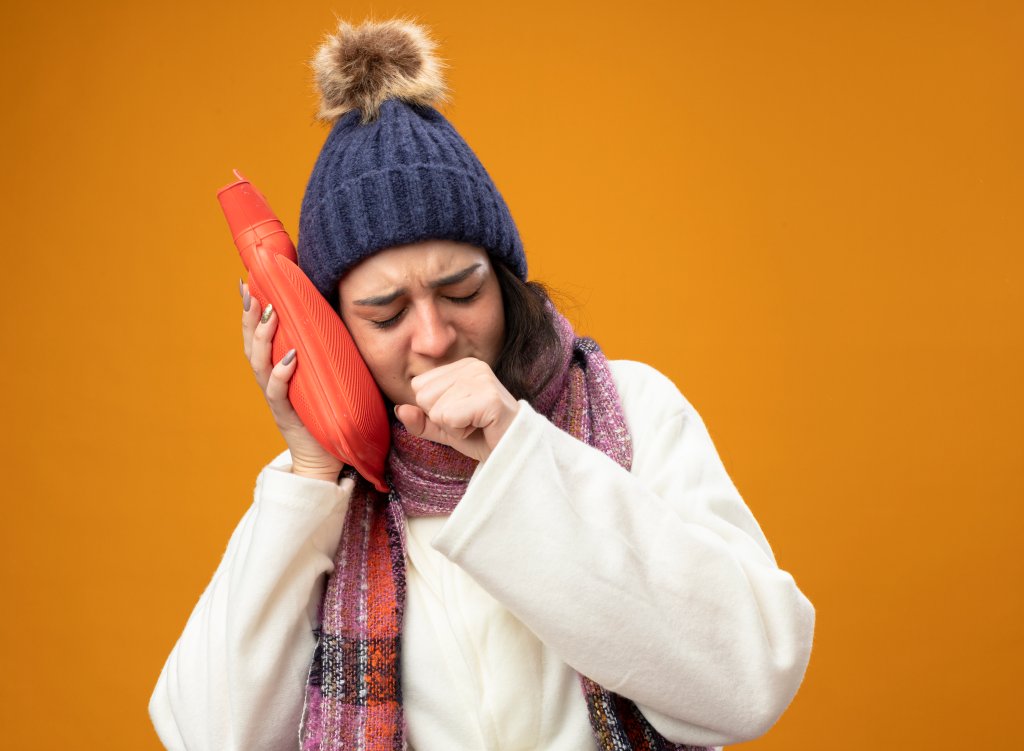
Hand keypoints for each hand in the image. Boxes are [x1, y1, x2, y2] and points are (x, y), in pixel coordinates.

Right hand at [240, 280, 343, 481]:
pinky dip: (281, 373)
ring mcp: (277, 399)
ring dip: (263, 337)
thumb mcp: (323, 376)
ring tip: (270, 314)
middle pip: (251, 344)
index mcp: (277, 370)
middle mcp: (271, 382)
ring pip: (259, 363)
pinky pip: (278, 393)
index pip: (259, 336)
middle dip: (250, 317)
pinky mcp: (287, 415)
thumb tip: (338, 318)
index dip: (252, 311)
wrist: (327, 459)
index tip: (248, 282)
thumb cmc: (328, 414)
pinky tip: (288, 357)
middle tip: (251, 290)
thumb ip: (323, 352)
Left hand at [393, 358, 519, 461]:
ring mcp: (482, 379)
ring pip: (436, 409)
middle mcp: (472, 366)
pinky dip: (460, 432)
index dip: (435, 410)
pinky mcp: (488, 397)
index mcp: (461, 366)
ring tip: (477, 426)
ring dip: (453, 428)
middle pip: (424, 397)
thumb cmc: (482, 437)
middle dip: (442, 419)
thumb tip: (399, 409)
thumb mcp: (444, 429)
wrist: (514, 454)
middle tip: (470, 423)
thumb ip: (421, 420)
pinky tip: (481, 428)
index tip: (462, 416)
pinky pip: (449, 418)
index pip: (419, 386)